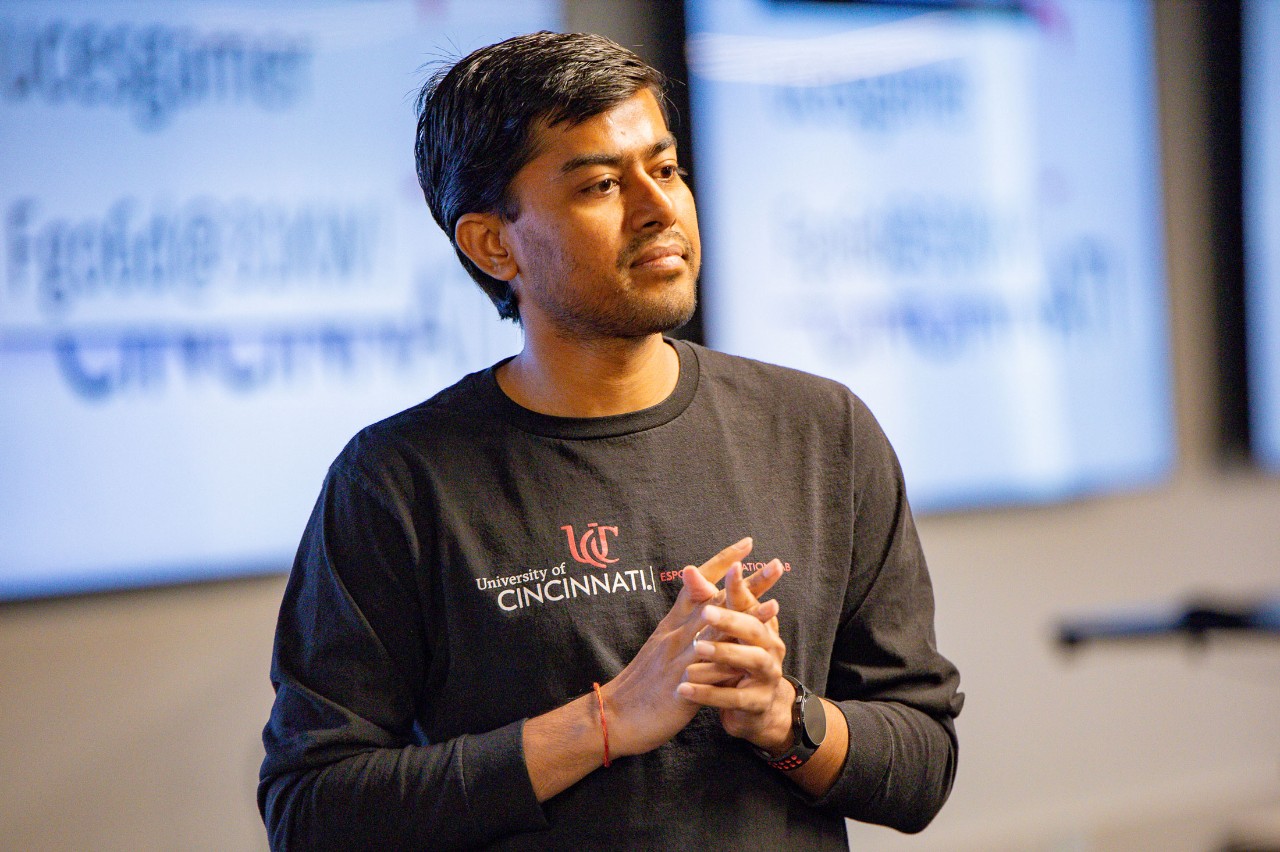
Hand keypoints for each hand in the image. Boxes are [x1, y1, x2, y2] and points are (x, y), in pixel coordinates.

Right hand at [602, 539, 780, 756]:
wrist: (613, 716)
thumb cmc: (639, 684)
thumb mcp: (658, 645)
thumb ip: (681, 624)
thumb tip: (702, 604)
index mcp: (671, 625)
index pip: (698, 584)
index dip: (722, 563)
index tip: (747, 545)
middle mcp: (676, 636)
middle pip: (716, 602)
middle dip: (746, 583)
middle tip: (775, 565)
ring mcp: (679, 660)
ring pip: (718, 632)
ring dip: (747, 618)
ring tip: (774, 605)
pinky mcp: (682, 688)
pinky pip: (711, 672)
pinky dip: (734, 661)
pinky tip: (753, 659)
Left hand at [676, 561, 793, 752]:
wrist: (757, 710)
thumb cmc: (737, 663)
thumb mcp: (728, 633)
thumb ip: (711, 602)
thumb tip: (690, 569)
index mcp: (762, 627)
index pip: (751, 602)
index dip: (742, 586)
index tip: (734, 568)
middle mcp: (770, 647)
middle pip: (753, 629)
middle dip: (731, 620)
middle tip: (707, 612)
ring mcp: (767, 676)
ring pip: (749, 661)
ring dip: (724, 654)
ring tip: (699, 649)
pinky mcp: (756, 703)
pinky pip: (733, 698)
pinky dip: (708, 693)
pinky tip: (684, 688)